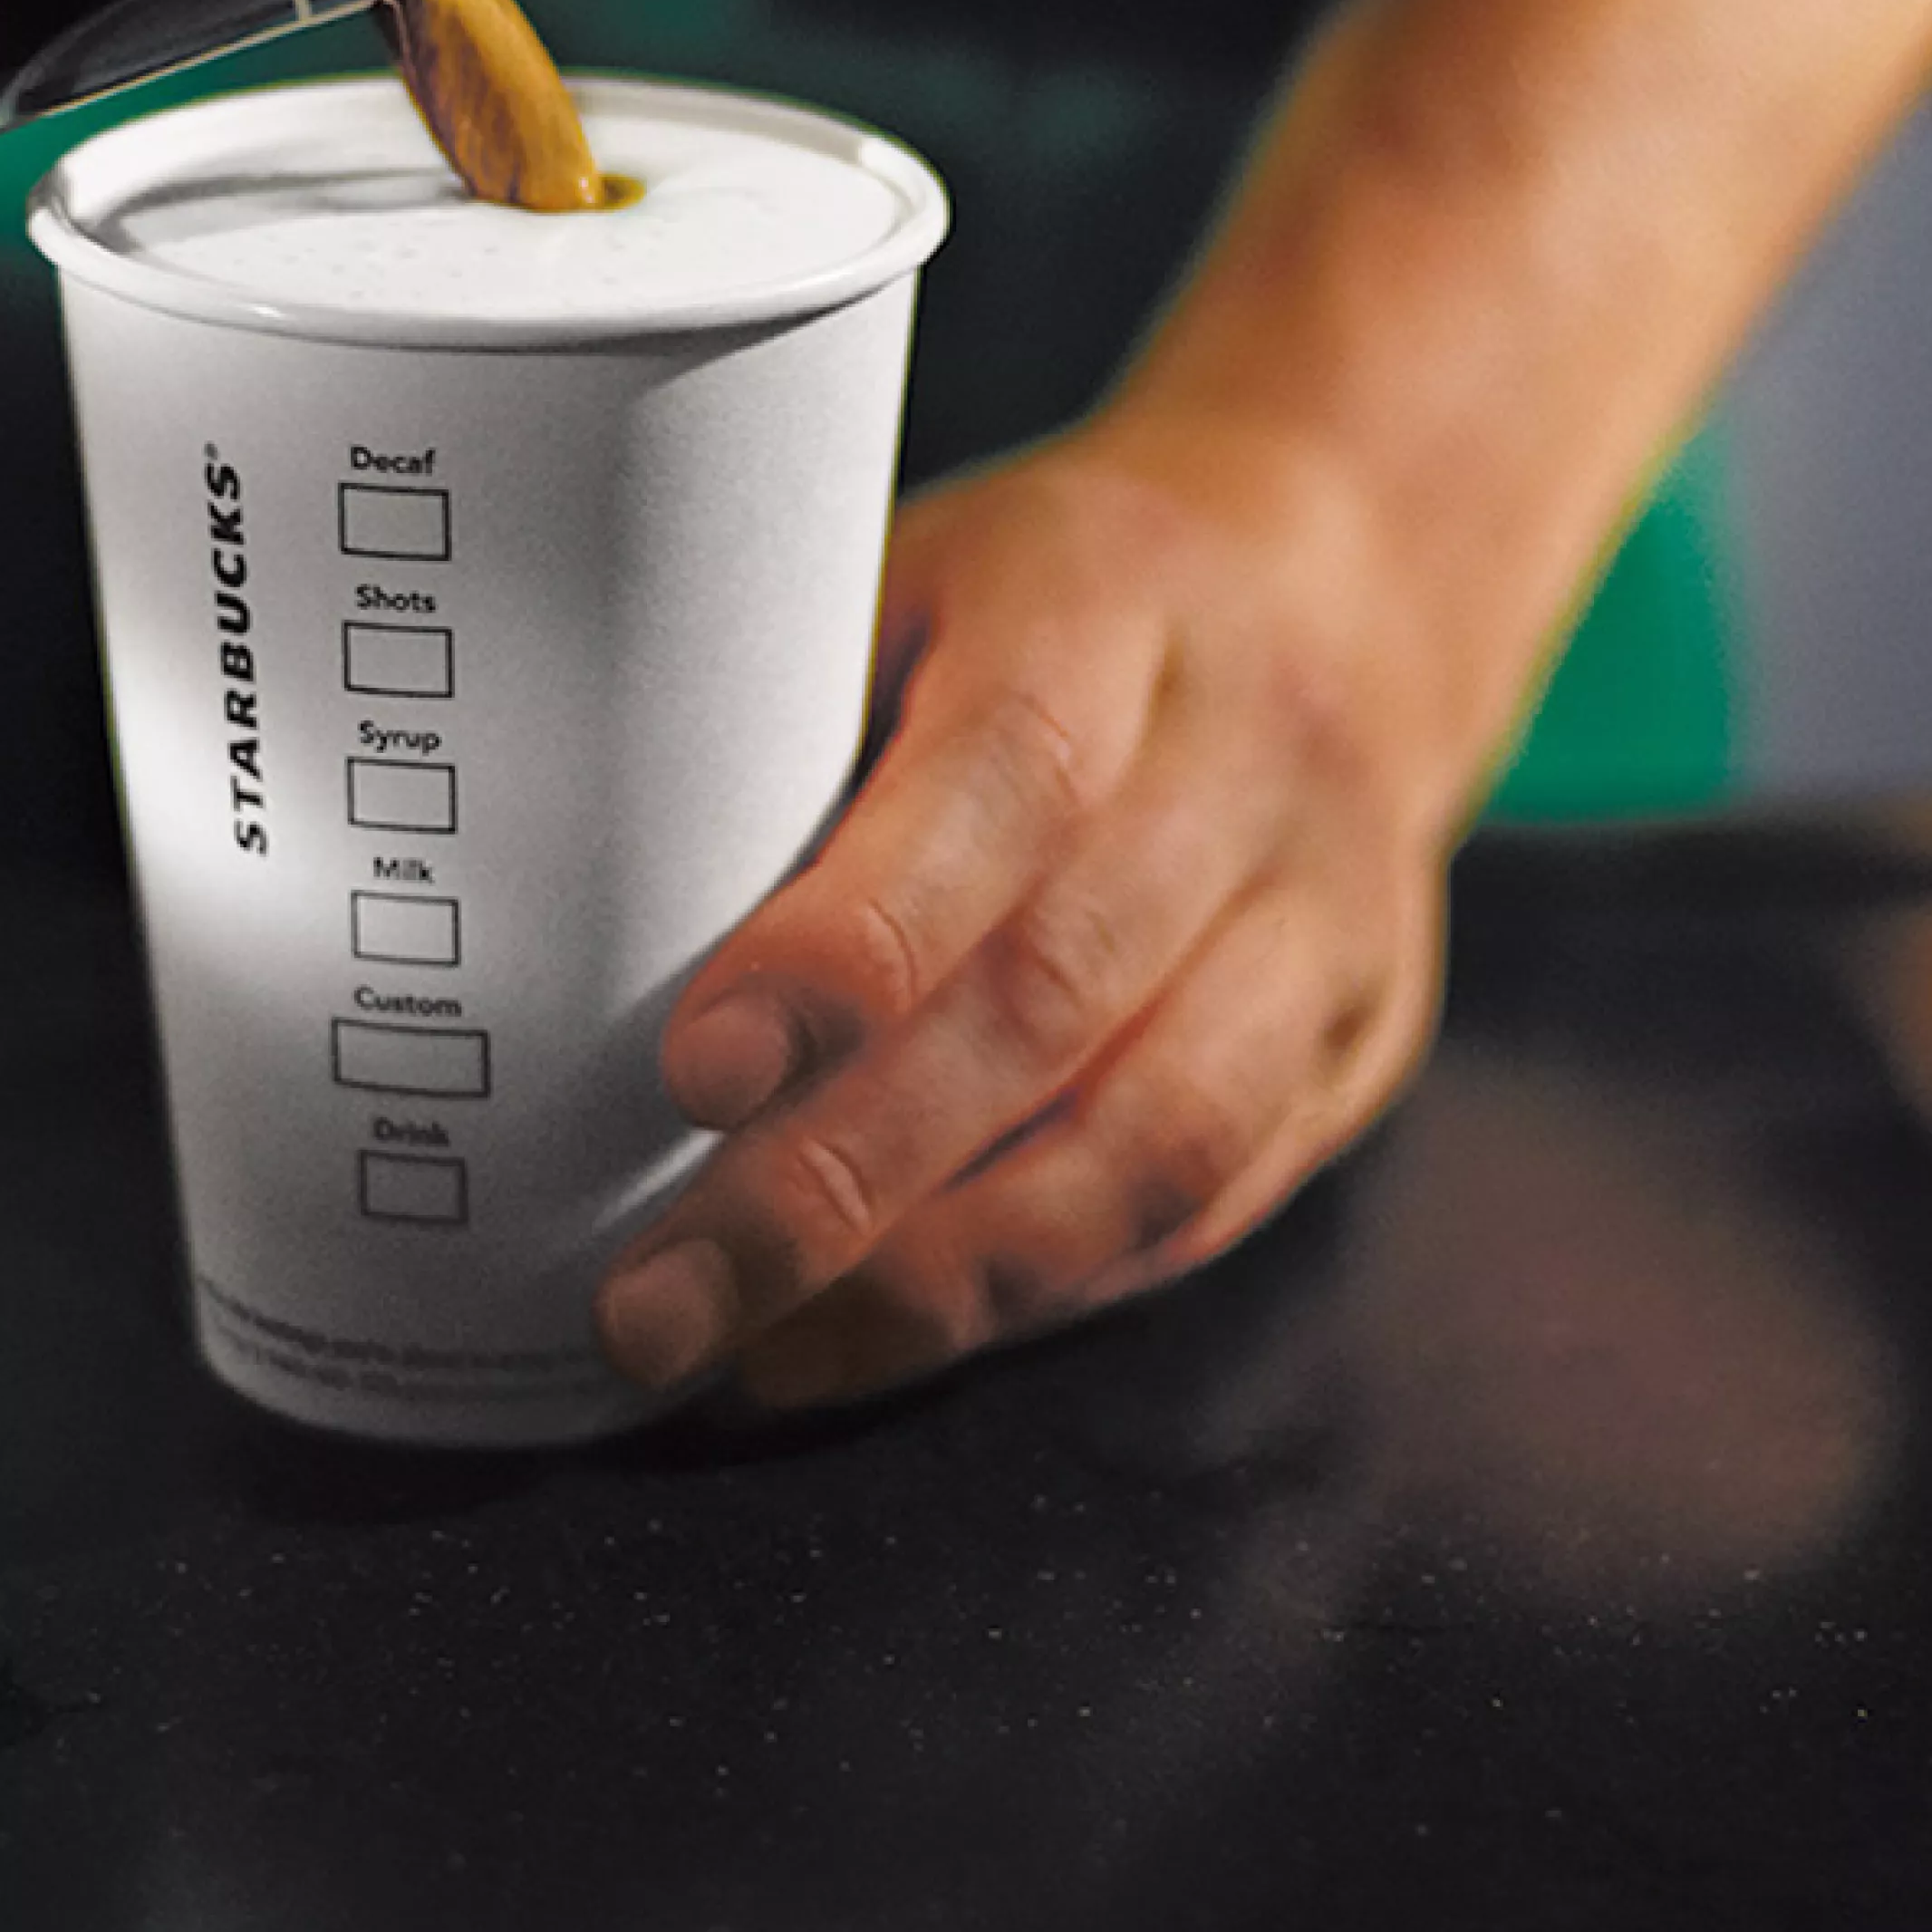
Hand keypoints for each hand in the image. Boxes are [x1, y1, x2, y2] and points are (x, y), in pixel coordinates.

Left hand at [597, 413, 1455, 1409]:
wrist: (1343, 589)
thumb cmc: (1054, 599)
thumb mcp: (921, 573)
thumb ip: (795, 721)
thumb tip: (573, 932)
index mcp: (1114, 600)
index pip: (1006, 778)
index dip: (855, 941)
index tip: (698, 1072)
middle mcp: (1253, 759)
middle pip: (1060, 996)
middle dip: (843, 1178)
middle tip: (659, 1299)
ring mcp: (1328, 912)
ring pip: (1157, 1137)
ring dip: (943, 1278)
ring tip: (762, 1358)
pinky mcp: (1358, 1043)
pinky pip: (1205, 1206)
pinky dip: (1038, 1292)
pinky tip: (893, 1338)